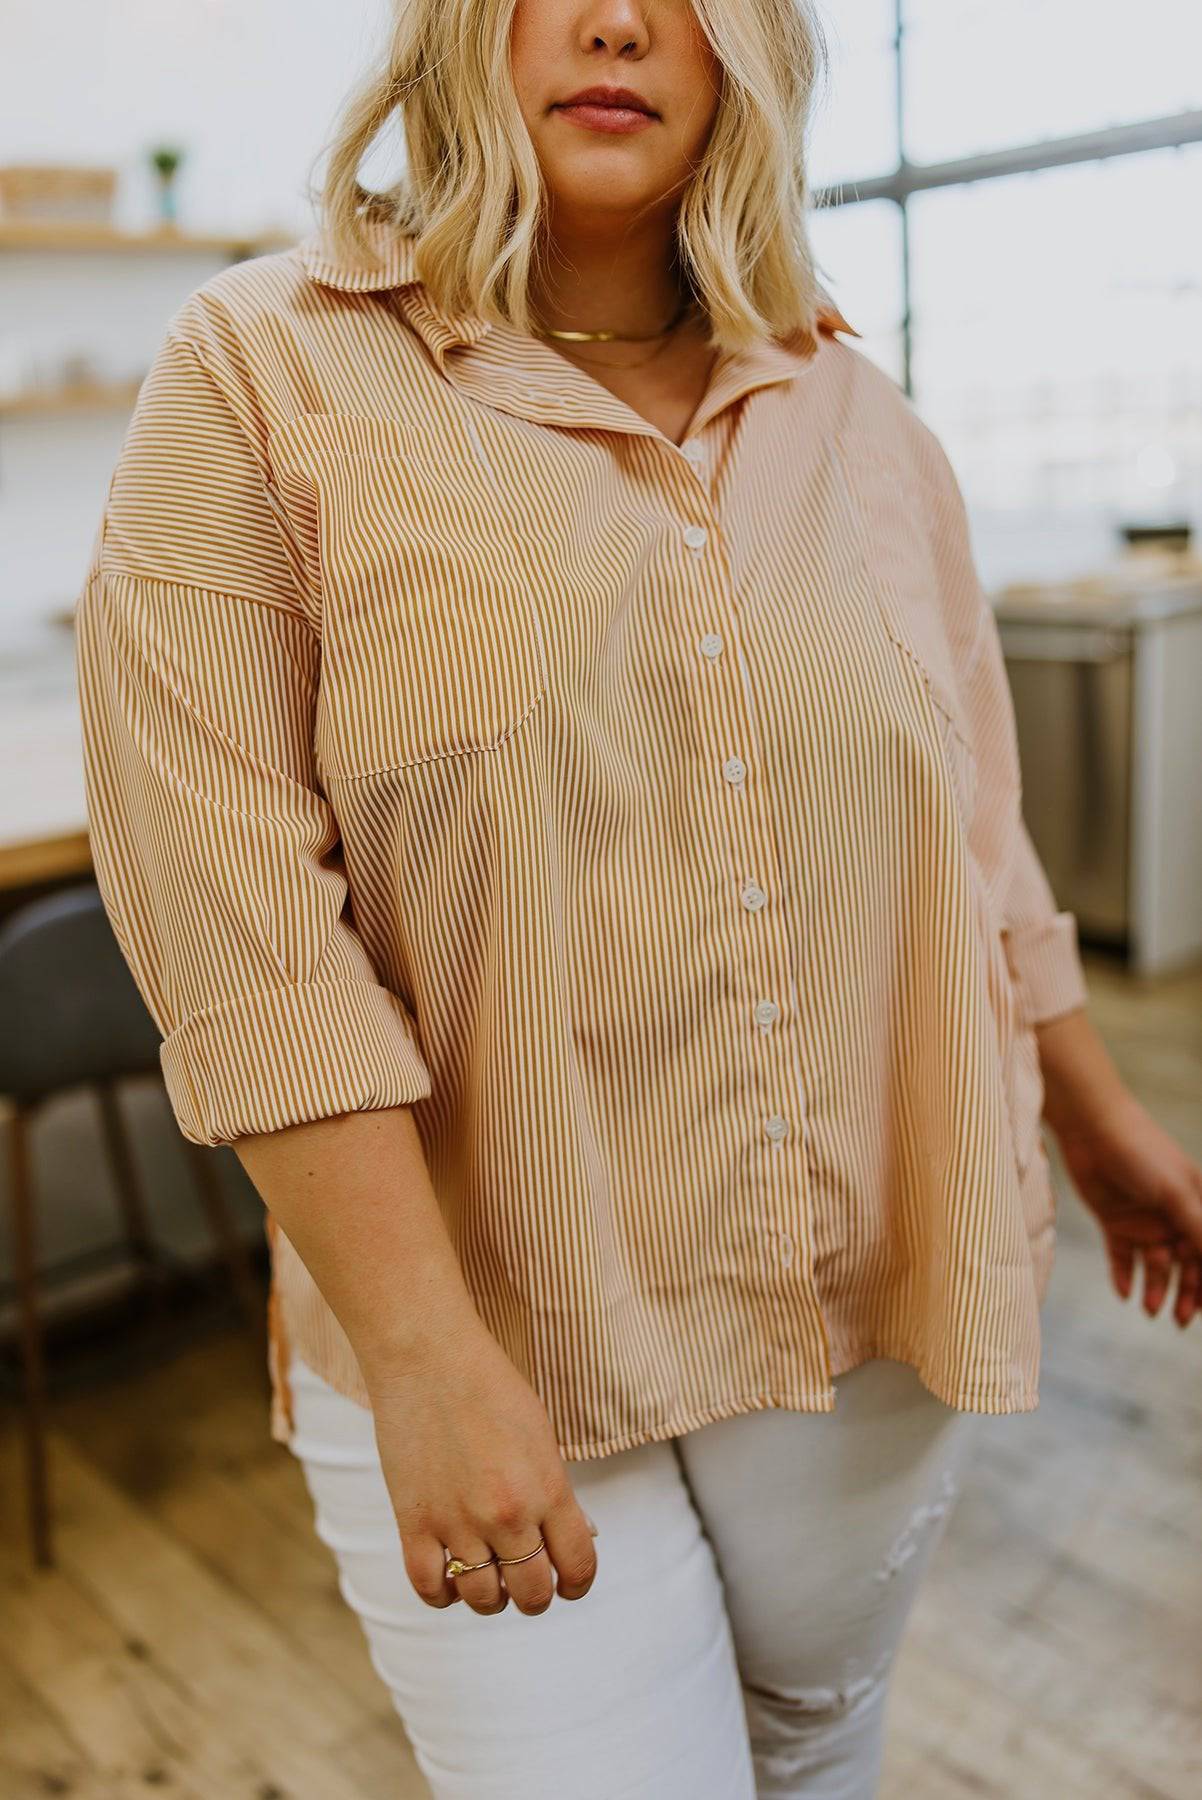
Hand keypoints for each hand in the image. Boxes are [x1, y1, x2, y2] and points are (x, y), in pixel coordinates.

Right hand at [362, 1311, 598, 1617]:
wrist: (428, 1354)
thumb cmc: (489, 1386)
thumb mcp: (541, 1436)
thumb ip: (552, 1491)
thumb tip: (561, 1540)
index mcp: (548, 1489)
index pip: (577, 1566)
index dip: (577, 1583)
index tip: (569, 1584)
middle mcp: (507, 1515)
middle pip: (533, 1595)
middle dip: (535, 1595)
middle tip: (526, 1581)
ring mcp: (458, 1523)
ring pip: (483, 1599)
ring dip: (490, 1596)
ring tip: (487, 1576)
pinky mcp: (413, 1523)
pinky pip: (430, 1589)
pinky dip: (443, 1594)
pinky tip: (449, 1576)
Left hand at [1053, 1088, 1201, 1326]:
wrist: (1091, 1128)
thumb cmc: (1143, 1153)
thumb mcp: (1176, 1194)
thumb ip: (1200, 1231)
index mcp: (1197, 1206)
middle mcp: (1173, 1216)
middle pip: (1185, 1265)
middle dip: (1184, 1293)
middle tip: (1178, 1320)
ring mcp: (1144, 1220)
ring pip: (1155, 1265)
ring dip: (1155, 1288)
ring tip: (1148, 1309)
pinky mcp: (1114, 1221)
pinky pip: (1122, 1257)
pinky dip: (1124, 1276)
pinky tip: (1124, 1293)